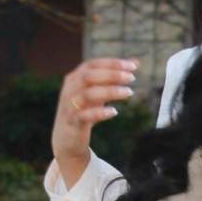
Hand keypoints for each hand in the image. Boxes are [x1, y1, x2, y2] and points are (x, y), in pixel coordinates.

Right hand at [51, 57, 137, 188]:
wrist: (66, 138)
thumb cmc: (84, 110)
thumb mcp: (98, 91)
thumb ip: (114, 77)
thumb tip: (135, 62)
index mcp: (75, 78)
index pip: (92, 64)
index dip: (112, 63)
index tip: (132, 66)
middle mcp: (70, 89)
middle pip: (88, 76)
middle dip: (111, 74)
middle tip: (132, 78)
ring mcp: (69, 105)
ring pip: (87, 94)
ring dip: (109, 92)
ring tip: (128, 92)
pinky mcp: (72, 122)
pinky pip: (84, 115)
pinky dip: (100, 113)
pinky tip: (114, 111)